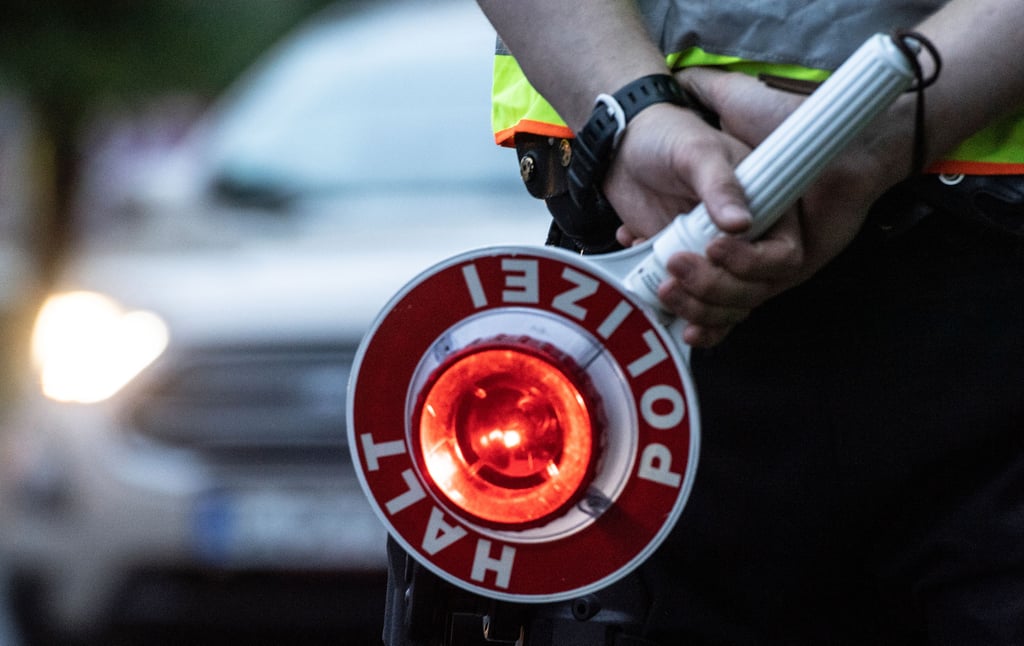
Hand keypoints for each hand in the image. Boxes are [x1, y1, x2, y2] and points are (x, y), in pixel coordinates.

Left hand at [606, 67, 913, 346]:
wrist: (626, 151)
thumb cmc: (669, 139)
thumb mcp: (696, 152)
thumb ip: (719, 185)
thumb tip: (741, 224)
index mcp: (769, 209)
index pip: (782, 255)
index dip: (751, 263)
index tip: (712, 248)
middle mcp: (750, 242)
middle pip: (753, 291)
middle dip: (715, 289)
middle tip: (675, 266)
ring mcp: (718, 263)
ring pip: (725, 309)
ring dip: (696, 309)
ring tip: (663, 288)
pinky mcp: (689, 276)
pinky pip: (696, 312)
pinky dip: (679, 316)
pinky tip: (656, 300)